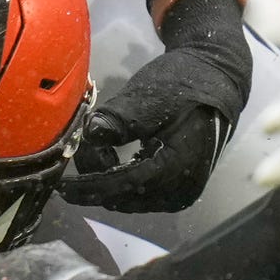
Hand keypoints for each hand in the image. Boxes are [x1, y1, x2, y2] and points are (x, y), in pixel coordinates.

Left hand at [61, 0, 249, 213]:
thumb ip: (119, 119)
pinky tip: (112, 158)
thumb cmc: (185, 84)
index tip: (62, 186)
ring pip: (129, 199)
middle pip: (124, 196)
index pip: (125, 185)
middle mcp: (182, 189)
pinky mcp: (177, 188)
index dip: (91, 186)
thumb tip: (89, 134)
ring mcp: (181, 192)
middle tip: (82, 145)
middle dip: (96, 178)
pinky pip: (139, 194)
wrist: (216, 80)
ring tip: (98, 148)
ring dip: (106, 180)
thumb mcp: (151, 96)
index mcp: (179, 166)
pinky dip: (120, 180)